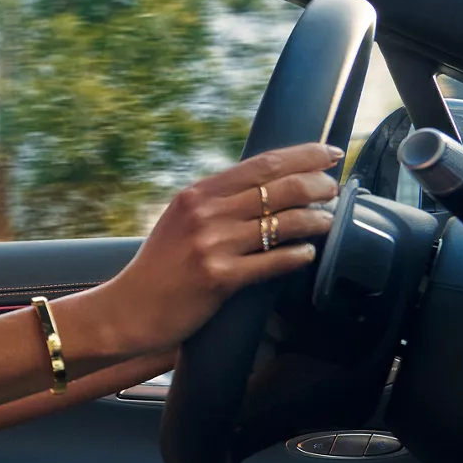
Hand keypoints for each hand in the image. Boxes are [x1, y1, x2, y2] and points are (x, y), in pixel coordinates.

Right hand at [88, 143, 341, 354]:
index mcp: (197, 193)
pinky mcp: (219, 277)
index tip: (329, 153)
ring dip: (315, 220)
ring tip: (328, 222)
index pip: (261, 164)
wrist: (128, 309)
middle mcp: (205, 213)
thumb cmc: (159, 268)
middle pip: (278, 187)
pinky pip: (273, 261)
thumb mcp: (180, 221)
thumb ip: (216, 203)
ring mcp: (212, 244)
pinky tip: (308, 253)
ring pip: (283, 223)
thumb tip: (265, 189)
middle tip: (334, 190)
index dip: (303, 155)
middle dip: (317, 185)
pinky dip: (297, 255)